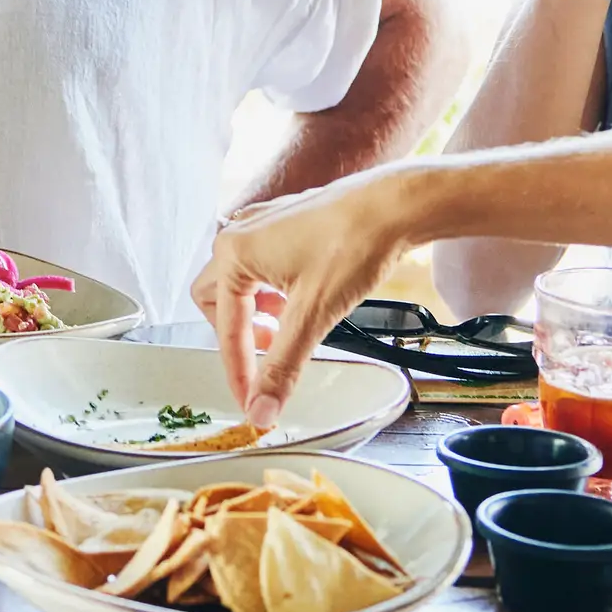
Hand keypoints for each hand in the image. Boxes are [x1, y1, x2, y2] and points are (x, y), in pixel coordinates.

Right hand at [197, 168, 420, 427]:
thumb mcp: (313, 315)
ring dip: (255, 313)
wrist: (394, 204)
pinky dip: (272, 292)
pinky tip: (299, 300)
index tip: (252, 401)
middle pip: (216, 301)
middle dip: (238, 335)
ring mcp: (261, 224)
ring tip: (286, 329)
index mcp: (234, 254)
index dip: (239, 372)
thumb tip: (261, 406)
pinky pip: (260, 264)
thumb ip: (282, 366)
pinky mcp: (283, 223)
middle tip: (266, 356)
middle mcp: (239, 234)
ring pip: (238, 281)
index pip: (226, 329)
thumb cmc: (354, 243)